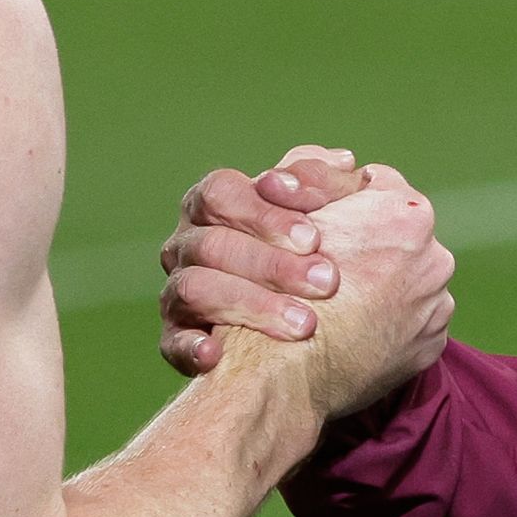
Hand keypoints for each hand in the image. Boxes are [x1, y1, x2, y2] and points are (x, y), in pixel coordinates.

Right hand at [158, 145, 372, 374]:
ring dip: (251, 305)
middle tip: (327, 282)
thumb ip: (328, 184)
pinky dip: (190, 346)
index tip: (314, 237)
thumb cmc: (311, 252)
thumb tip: (344, 162)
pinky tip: (216, 354)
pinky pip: (172, 342)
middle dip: (271, 264)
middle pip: (212, 243)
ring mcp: (178, 291)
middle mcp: (188, 243)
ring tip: (306, 324)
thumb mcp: (325, 213)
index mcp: (215, 204)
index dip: (264, 213)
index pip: (222, 194)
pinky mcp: (178, 338)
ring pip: (195, 288)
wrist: (305, 319)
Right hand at [263, 163, 455, 417]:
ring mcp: (436, 305)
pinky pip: (413, 323)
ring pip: (409, 281)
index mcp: (407, 212)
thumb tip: (349, 162)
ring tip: (341, 303)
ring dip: (383, 286)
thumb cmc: (276, 282)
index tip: (322, 225)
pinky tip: (355, 331)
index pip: (378, 186)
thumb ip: (317, 170)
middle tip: (330, 266)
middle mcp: (434, 256)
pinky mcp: (431, 346)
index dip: (343, 203)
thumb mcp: (284, 206)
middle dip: (371, 245)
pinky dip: (389, 325)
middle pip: (399, 237)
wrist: (284, 367)